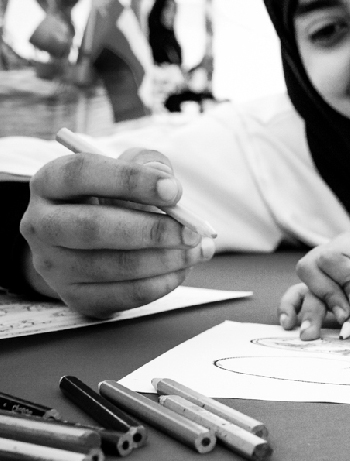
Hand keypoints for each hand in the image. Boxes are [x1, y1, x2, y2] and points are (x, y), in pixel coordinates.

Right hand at [20, 148, 212, 317]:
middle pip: (93, 227)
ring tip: (197, 250)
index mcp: (49, 182)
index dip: (130, 180)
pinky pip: (124, 294)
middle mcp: (40, 224)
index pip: (81, 173)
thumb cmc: (113, 199)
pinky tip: (181, 268)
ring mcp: (53, 265)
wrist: (88, 246)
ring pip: (113, 266)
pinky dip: (161, 282)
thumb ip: (147, 165)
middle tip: (192, 232)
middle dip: (151, 230)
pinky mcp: (75, 296)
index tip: (173, 190)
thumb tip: (166, 180)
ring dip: (165, 259)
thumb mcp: (127, 172)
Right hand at [280, 224, 349, 339]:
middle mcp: (341, 254)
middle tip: (347, 318)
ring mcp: (333, 274)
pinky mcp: (330, 293)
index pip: (335, 254)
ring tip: (310, 334)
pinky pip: (302, 297)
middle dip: (326, 295)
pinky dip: (295, 309)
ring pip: (305, 286)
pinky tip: (291, 324)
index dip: (344, 281)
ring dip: (308, 310)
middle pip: (312, 267)